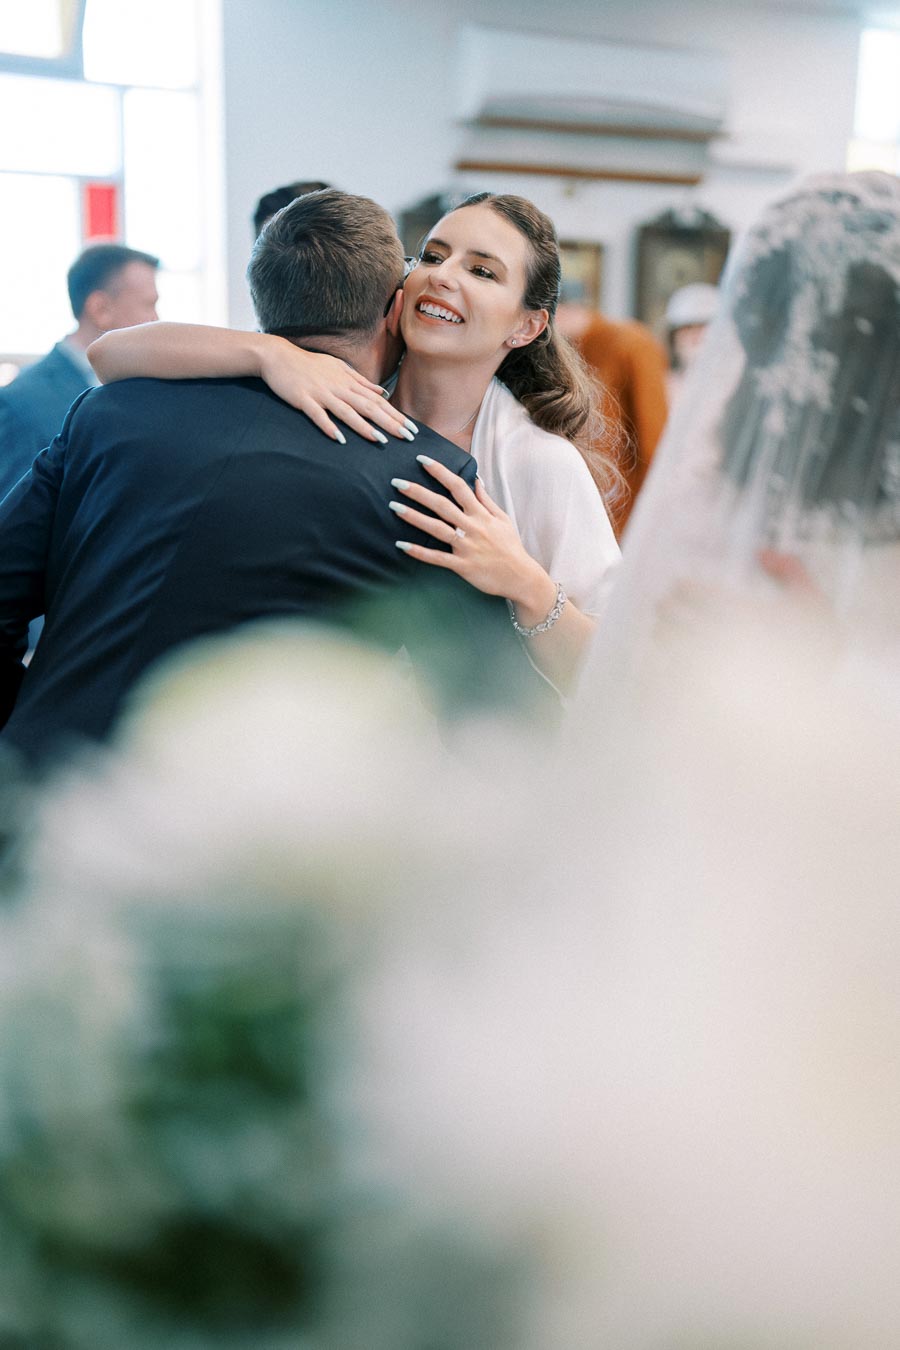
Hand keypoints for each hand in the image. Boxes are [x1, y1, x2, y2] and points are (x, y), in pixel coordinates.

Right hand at [258, 339, 416, 444]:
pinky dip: (328, 426)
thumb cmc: (309, 364)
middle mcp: (339, 388)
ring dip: (364, 427)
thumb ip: (361, 381)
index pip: (377, 401)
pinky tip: (339, 439)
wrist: (279, 356)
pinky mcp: (304, 399)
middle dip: (388, 422)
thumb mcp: (339, 368)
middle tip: (407, 437)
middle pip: (368, 407)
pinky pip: (318, 415)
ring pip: (347, 412)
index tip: (412, 428)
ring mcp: (321, 393)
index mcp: (348, 382)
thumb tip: (382, 392)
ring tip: (380, 440)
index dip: (395, 415)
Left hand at [391, 456, 553, 609]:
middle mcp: (472, 527)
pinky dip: (419, 552)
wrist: (521, 578)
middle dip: (418, 492)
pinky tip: (401, 545)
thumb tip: (476, 480)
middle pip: (442, 505)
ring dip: (414, 517)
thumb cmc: (511, 547)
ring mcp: (466, 547)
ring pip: (437, 528)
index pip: (458, 486)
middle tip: (397, 481)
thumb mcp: (502, 519)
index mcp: (481, 514)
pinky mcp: (463, 566)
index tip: (422, 460)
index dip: (440, 472)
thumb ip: (486, 500)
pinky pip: (437, 558)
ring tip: (394, 506)